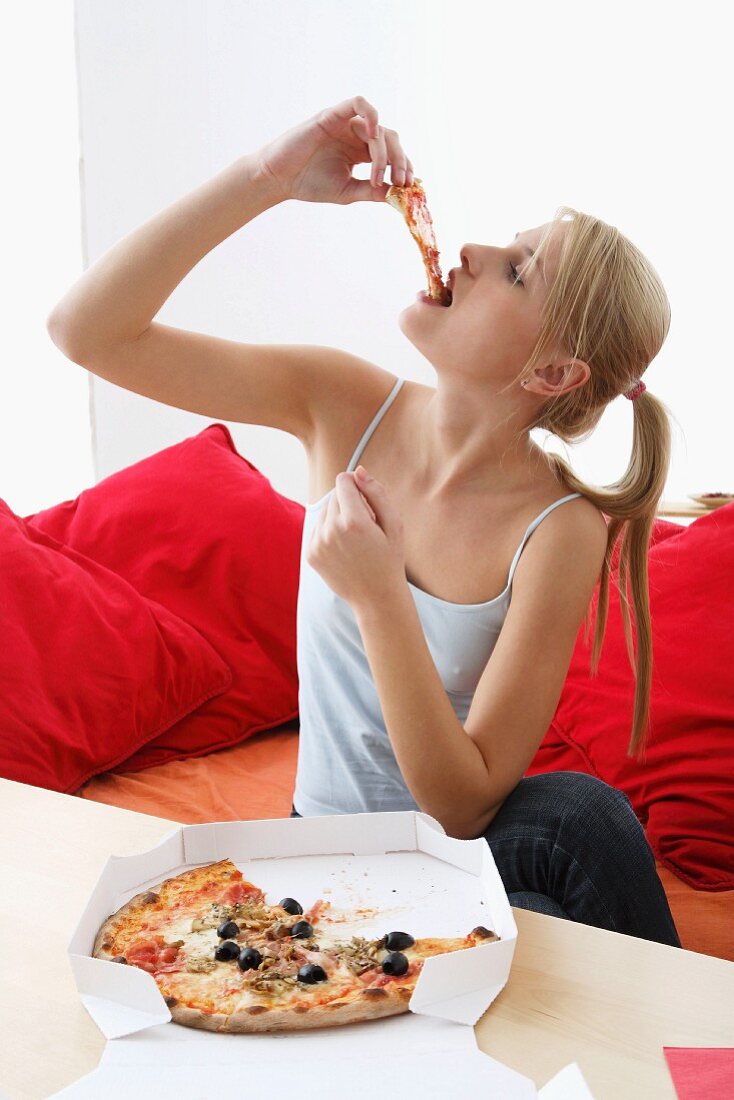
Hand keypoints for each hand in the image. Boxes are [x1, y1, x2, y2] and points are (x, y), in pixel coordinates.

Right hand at [255, 95, 414, 205]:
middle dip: (400, 161)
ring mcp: (346, 124)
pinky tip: (375, 135)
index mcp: (362, 152)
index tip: (408, 187)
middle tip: (399, 183)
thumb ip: (370, 191)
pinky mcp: (333, 115)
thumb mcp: (346, 191)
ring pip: (379, 128)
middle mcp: (357, 136)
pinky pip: (358, 103)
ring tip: (378, 174)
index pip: (393, 154)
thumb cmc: (309, 183)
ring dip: (385, 152)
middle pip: (391, 140)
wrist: (279, 178)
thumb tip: (396, 195)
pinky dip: (372, 115)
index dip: (404, 167)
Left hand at [306, 466, 405, 609]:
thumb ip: (377, 493)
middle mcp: (331, 530)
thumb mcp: (394, 524)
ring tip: (355, 540)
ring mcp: (317, 543)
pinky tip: (344, 550)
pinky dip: (329, 533)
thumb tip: (358, 472)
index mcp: (353, 520)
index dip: (356, 485)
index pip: (343, 481)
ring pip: (324, 512)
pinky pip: (317, 529)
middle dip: (349, 503)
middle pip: (334, 496)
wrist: (375, 597)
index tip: (365, 498)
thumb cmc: (389, 559)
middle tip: (366, 526)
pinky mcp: (310, 554)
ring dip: (338, 518)